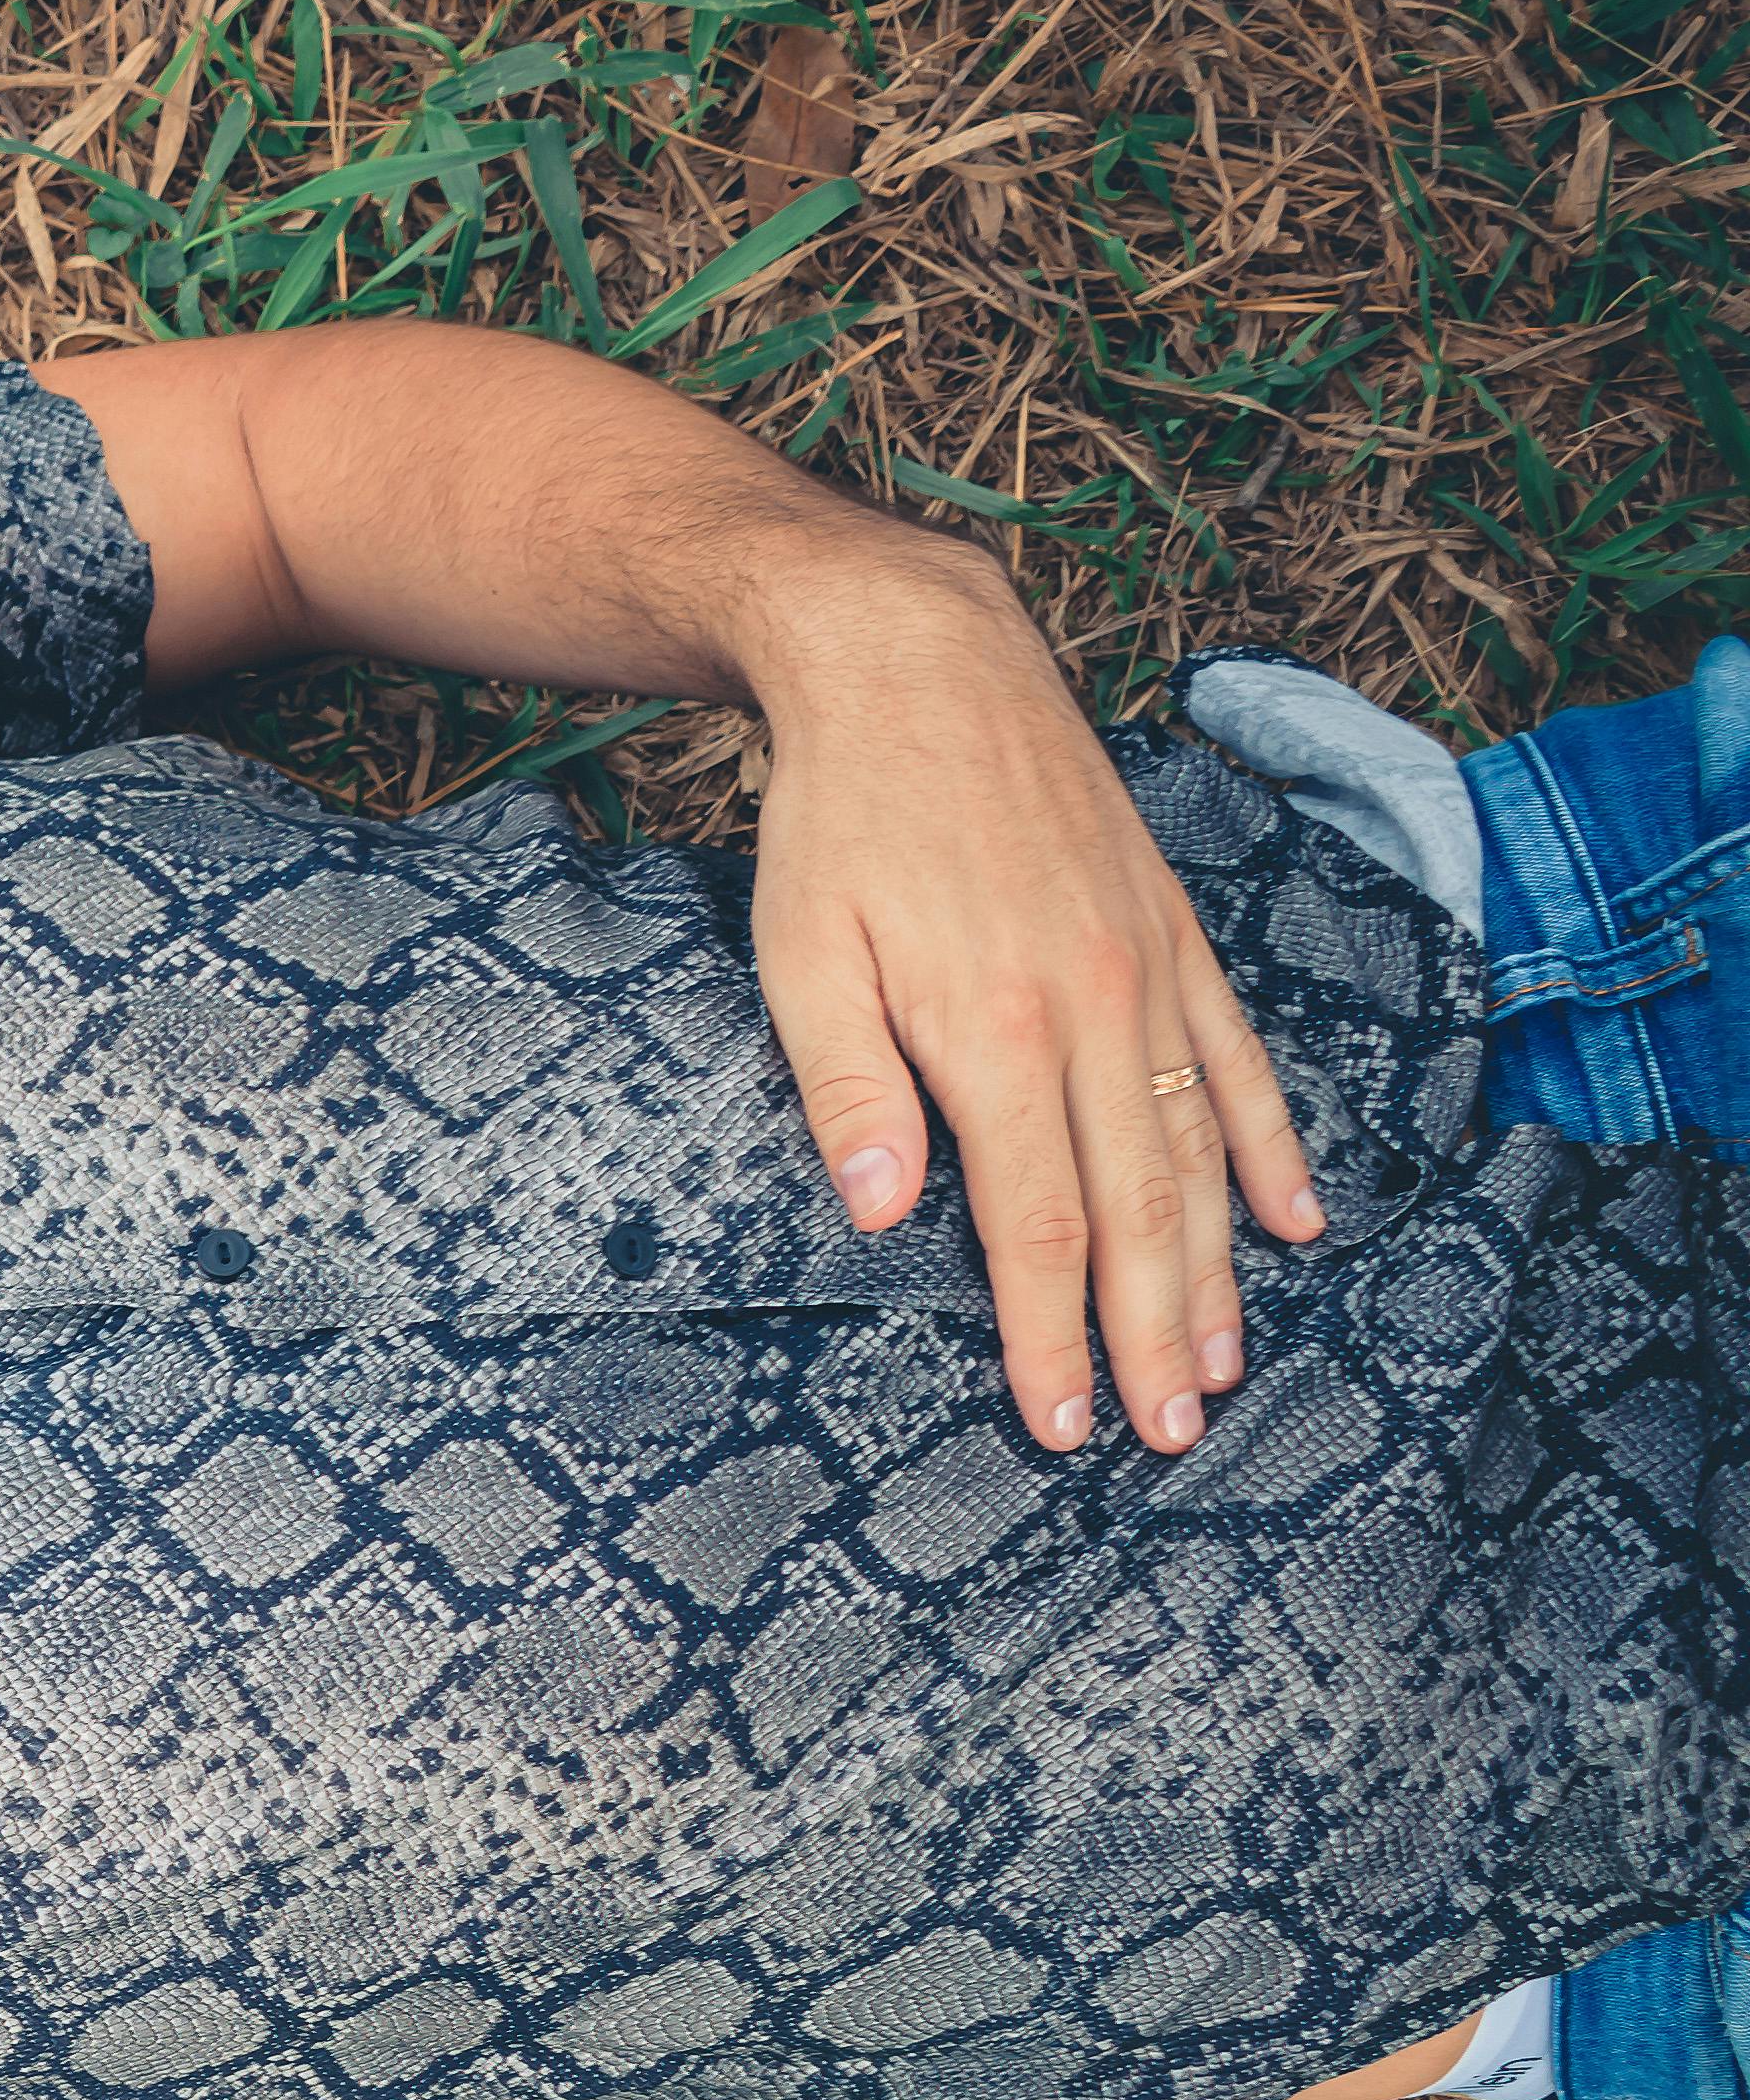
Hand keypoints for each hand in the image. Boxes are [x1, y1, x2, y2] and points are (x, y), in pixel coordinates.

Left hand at [740, 555, 1323, 1455]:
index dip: (1050, 1333)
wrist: (920, 664)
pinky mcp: (1171, 930)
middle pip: (1136, 1205)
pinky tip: (1298, 1220)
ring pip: (1199, 1147)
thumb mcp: (801, 958)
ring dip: (1217, 1266)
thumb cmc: (837, 822)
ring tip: (1227, 1364)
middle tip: (1170, 1435)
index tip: (1064, 1422)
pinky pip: (1236, 1057)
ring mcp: (1146, 966)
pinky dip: (1271, 1143)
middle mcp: (1093, 1006)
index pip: (1033, 1222)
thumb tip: (883, 1218)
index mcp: (993, 1029)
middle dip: (1153, 1331)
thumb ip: (849, 1090)